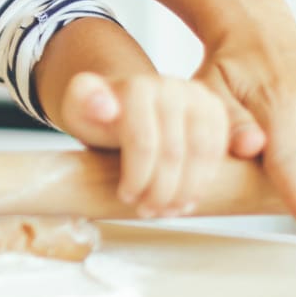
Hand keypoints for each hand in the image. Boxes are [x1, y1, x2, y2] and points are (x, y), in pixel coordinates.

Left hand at [54, 71, 229, 217]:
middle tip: (148, 211)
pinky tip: (187, 199)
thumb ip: (82, 100)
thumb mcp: (78, 107)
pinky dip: (204, 180)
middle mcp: (171, 86)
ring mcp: (197, 96)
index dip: (136, 177)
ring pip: (200, 154)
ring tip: (168, 210)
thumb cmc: (98, 113)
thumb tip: (105, 108)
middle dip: (161, 190)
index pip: (143, 142)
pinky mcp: (214, 109)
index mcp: (137, 86)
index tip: (126, 197)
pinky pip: (217, 150)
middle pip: (173, 152)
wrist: (124, 101)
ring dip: (185, 190)